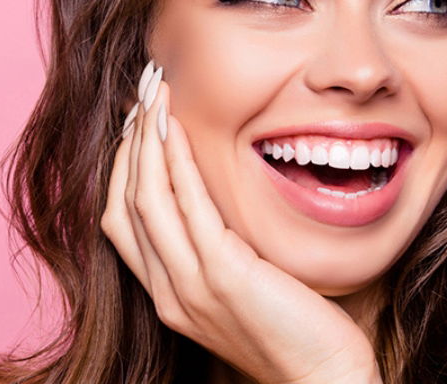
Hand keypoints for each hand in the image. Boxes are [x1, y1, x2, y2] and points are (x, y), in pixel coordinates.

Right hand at [101, 63, 380, 383]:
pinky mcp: (223, 278)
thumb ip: (225, 252)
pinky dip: (176, 164)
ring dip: (145, 141)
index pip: (122, 223)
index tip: (138, 122)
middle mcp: (169, 293)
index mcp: (170, 297)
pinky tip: (176, 129)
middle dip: (127, 143)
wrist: (324, 377)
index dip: (124, 167)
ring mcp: (191, 288)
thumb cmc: (299, 331)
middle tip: (142, 91)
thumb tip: (223, 205)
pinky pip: (188, 210)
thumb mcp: (249, 287)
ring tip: (153, 94)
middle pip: (122, 205)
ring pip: (145, 201)